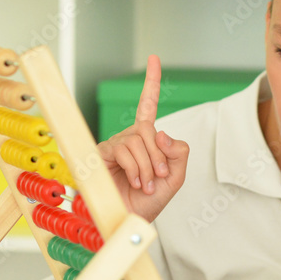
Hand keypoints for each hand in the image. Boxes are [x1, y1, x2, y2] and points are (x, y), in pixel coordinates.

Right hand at [97, 55, 189, 222]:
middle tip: (159, 178)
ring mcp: (114, 145)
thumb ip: (178, 154)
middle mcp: (128, 138)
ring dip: (149, 167)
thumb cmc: (148, 202)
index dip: (151, 83)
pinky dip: (137, 168)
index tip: (153, 59)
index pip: (147, 106)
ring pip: (139, 140)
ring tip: (146, 185)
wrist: (129, 220)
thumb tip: (162, 133)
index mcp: (146, 140)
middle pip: (149, 130)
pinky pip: (125, 149)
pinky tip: (136, 182)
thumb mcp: (175, 178)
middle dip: (159, 156)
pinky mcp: (102, 154)